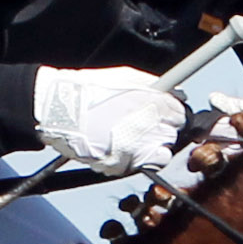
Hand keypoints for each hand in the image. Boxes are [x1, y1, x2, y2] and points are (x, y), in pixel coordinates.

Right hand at [33, 67, 190, 175]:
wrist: (61, 108)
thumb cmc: (91, 90)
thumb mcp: (128, 76)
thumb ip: (157, 86)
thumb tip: (176, 94)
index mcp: (157, 104)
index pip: (181, 115)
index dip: (170, 115)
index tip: (161, 116)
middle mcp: (152, 128)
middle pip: (172, 135)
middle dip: (160, 130)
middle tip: (141, 125)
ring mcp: (139, 149)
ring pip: (161, 154)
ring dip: (152, 147)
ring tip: (131, 137)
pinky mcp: (124, 165)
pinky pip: (141, 167)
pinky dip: (136, 160)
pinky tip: (122, 147)